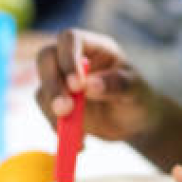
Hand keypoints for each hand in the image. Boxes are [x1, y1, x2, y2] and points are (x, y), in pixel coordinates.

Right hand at [34, 29, 159, 142]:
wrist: (134, 122)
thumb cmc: (138, 98)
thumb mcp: (135, 91)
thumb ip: (116, 85)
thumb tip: (90, 85)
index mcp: (95, 47)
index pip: (70, 39)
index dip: (67, 58)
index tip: (76, 85)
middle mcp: (73, 59)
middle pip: (46, 58)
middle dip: (52, 84)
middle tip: (65, 109)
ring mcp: (62, 81)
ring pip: (43, 88)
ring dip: (53, 110)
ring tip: (77, 134)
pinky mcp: (56, 102)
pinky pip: (46, 112)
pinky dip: (58, 128)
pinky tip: (80, 143)